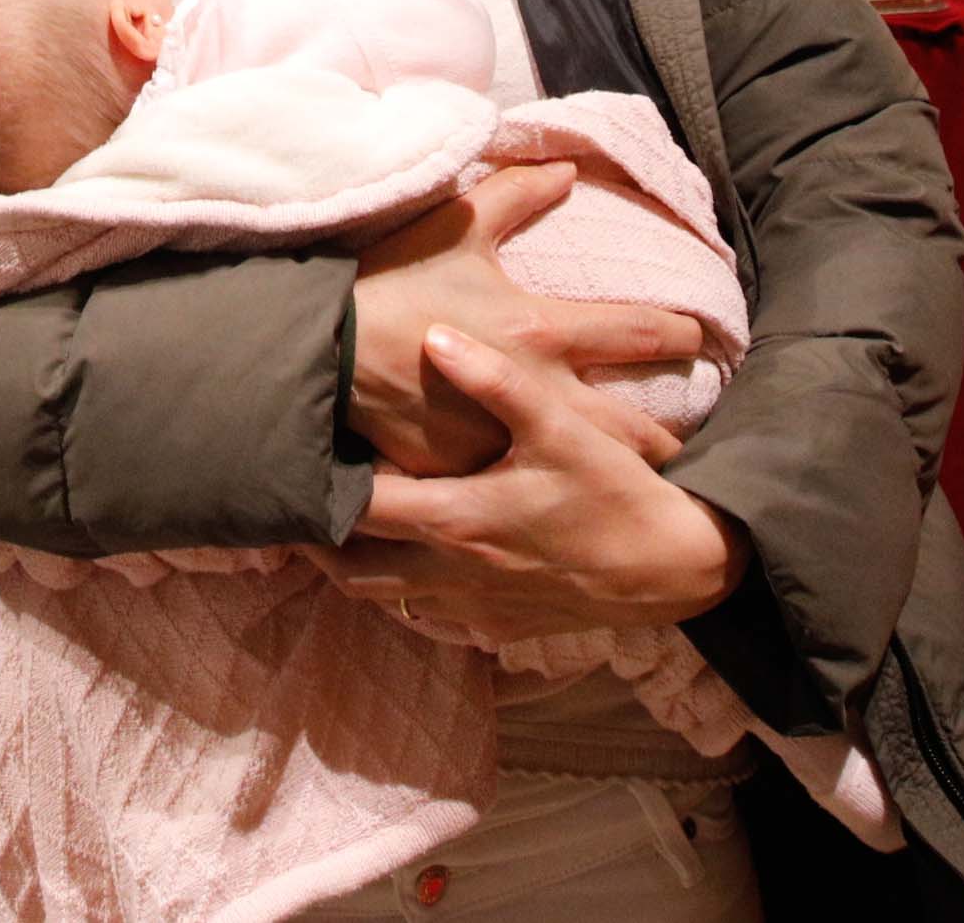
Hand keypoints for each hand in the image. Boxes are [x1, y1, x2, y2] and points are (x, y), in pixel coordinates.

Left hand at [314, 323, 749, 641]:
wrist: (675, 568)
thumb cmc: (616, 493)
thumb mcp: (561, 427)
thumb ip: (495, 381)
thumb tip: (435, 338)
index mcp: (458, 520)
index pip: (360, 510)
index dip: (319, 488)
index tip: (288, 461)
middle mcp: (453, 572)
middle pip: (354, 567)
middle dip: (318, 540)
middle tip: (289, 504)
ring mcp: (473, 607)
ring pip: (386, 596)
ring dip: (356, 567)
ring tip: (333, 532)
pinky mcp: (497, 626)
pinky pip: (428, 615)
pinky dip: (403, 590)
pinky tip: (404, 561)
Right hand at [346, 163, 707, 476]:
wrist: (321, 353)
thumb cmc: (390, 281)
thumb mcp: (455, 225)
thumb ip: (516, 193)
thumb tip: (567, 167)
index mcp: (541, 328)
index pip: (637, 331)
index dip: (679, 333)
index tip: (704, 339)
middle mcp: (537, 391)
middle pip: (632, 426)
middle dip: (673, 439)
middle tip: (702, 447)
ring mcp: (505, 442)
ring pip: (584, 471)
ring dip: (624, 478)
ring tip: (654, 490)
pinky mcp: (469, 477)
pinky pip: (519, 489)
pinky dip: (548, 498)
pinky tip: (570, 509)